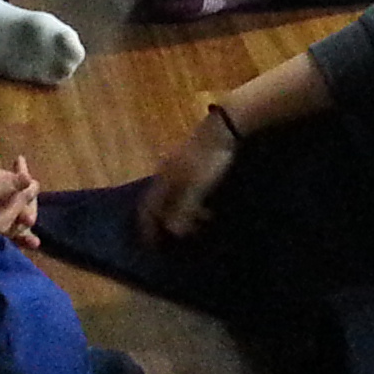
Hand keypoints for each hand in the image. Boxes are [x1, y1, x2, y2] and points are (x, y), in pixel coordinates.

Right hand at [136, 113, 237, 244]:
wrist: (227, 126)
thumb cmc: (208, 160)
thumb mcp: (195, 189)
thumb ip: (182, 212)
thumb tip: (173, 233)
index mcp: (162, 179)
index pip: (146, 209)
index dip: (147, 228)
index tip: (151, 246)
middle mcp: (166, 171)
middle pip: (158, 202)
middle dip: (164, 222)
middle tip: (176, 238)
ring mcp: (180, 163)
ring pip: (174, 194)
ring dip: (181, 211)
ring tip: (198, 223)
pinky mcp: (196, 159)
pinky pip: (188, 187)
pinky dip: (192, 201)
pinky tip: (206, 204)